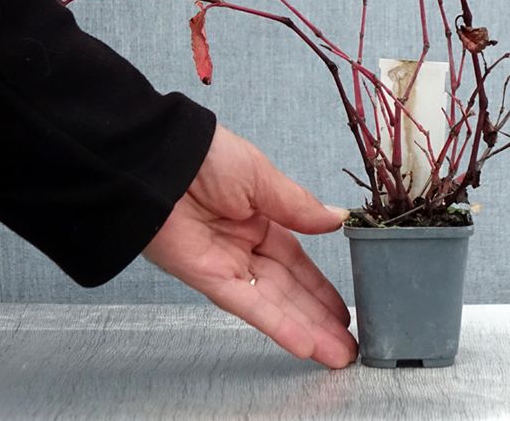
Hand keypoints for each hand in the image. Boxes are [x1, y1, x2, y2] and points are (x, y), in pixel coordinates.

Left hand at [143, 123, 357, 367]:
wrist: (160, 162)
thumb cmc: (208, 156)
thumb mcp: (263, 176)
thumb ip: (299, 206)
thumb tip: (337, 219)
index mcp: (260, 216)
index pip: (297, 260)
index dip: (320, 285)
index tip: (343, 306)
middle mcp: (244, 245)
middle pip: (289, 288)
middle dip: (320, 316)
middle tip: (350, 341)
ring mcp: (226, 264)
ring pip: (275, 303)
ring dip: (307, 329)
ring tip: (338, 353)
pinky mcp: (207, 278)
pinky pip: (248, 305)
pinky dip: (277, 325)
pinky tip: (304, 343)